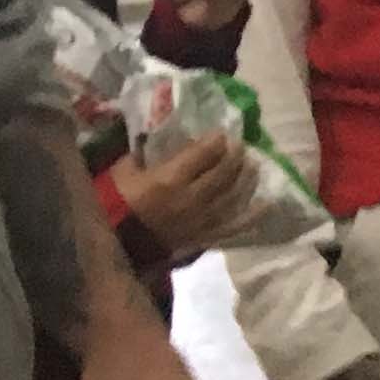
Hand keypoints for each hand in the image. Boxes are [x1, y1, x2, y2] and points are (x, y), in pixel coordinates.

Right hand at [107, 128, 250, 254]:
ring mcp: (201, 220)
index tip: (222, 133)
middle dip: (235, 156)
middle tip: (240, 146)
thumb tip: (158, 138)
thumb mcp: (122, 171)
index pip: (204, 154)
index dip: (216, 141)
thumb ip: (144, 153)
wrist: (112, 246)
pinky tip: (267, 205)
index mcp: (170, 180)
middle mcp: (192, 198)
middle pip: (224, 172)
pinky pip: (234, 226)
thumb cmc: (113, 204)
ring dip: (247, 179)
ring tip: (254, 166)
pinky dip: (253, 216)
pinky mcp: (204, 237)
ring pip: (234, 195)